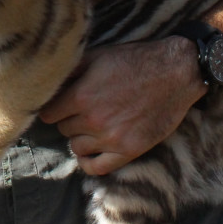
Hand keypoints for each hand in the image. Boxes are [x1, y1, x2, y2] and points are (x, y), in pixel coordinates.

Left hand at [38, 37, 205, 174]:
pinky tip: (90, 152)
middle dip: (67, 119)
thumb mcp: (97, 56)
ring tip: (89, 125)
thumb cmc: (134, 60)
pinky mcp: (129, 150)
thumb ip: (70, 71)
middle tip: (79, 110)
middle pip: (63, 129)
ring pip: (76, 147)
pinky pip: (97, 167)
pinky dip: (88, 162)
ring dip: (79, 137)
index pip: (48, 113)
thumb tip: (46, 82)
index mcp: (81, 95)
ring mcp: (111, 138)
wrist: (175, 73)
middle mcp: (93, 120)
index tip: (57, 105)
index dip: (51, 108)